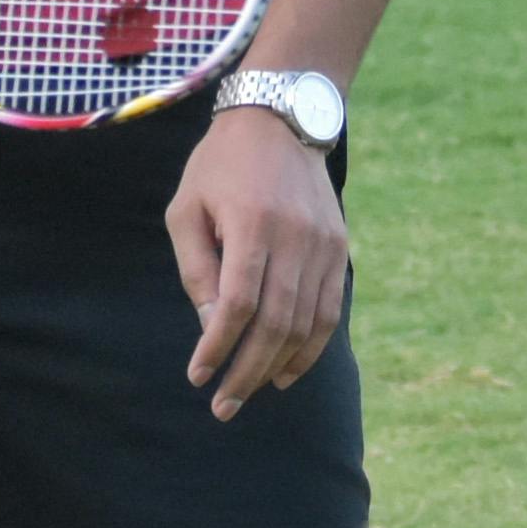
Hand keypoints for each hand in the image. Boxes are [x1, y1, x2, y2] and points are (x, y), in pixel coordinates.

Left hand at [167, 107, 348, 421]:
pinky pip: (329, 312)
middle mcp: (294, 237)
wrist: (281, 121)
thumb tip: (211, 326)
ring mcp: (324, 245)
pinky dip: (309, 349)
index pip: (238, 303)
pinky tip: (284, 372)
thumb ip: (196, 269)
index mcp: (252, 224)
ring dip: (276, 367)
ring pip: (305, 324)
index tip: (198, 376)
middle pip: (275, 323)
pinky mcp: (339, 250)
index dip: (218, 347)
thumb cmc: (220, 167)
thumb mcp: (187, 209)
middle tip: (223, 406)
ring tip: (248, 392)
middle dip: (246, 372)